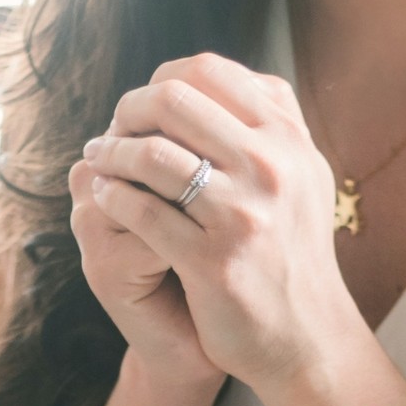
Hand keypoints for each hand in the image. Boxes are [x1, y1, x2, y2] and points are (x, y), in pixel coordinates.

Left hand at [82, 53, 405, 405]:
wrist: (306, 334)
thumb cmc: (293, 249)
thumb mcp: (302, 174)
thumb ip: (270, 122)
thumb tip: (214, 76)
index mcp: (288, 138)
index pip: (209, 71)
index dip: (162, 79)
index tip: (144, 103)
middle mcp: (271, 167)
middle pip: (173, 101)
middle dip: (128, 110)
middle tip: (113, 128)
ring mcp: (242, 213)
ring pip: (151, 155)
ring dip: (111, 153)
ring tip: (98, 160)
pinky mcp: (213, 260)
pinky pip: (141, 212)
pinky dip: (112, 197)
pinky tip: (104, 197)